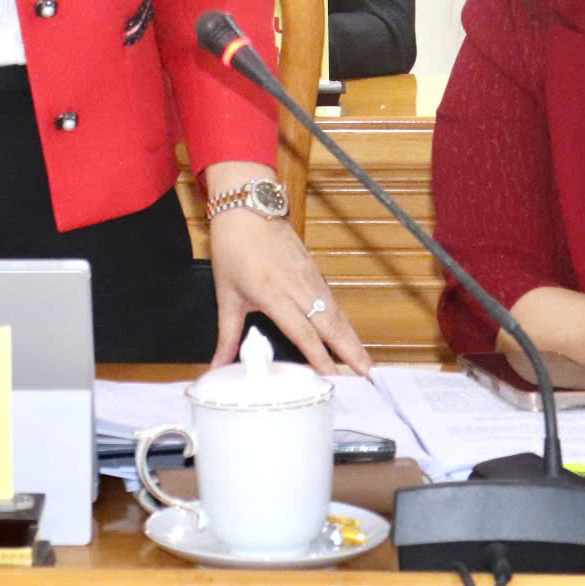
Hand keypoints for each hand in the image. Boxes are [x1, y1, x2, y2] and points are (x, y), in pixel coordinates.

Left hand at [205, 207, 371, 376]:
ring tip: (366, 363)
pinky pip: (332, 300)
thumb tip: (216, 364)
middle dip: (351, 351)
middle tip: (368, 375)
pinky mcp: (314, 270)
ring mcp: (309, 277)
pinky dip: (344, 321)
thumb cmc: (233, 249)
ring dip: (352, 338)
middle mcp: (296, 287)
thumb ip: (226, 336)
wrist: (246, 209)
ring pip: (336, 313)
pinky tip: (350, 335)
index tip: (331, 376)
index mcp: (273, 295)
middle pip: (330, 324)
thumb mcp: (226, 296)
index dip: (318, 355)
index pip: (301, 331)